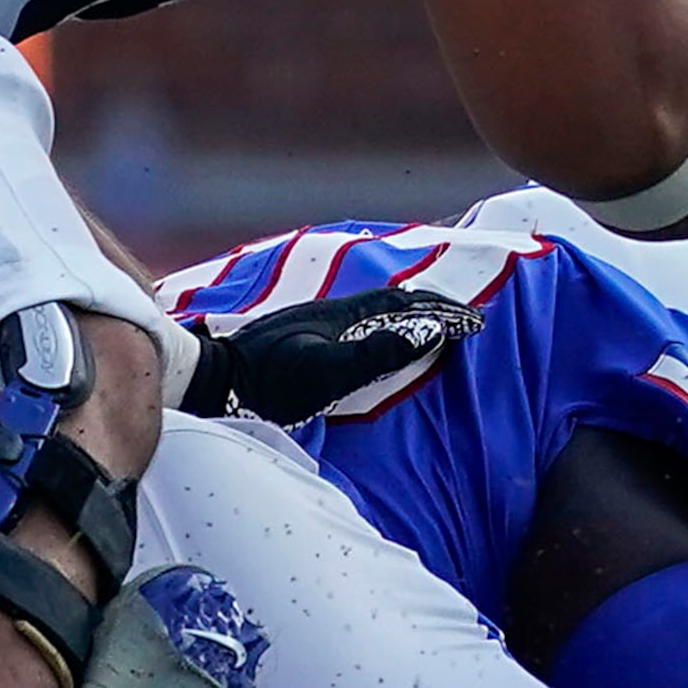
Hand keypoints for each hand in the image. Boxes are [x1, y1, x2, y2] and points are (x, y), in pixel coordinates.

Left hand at [179, 288, 483, 424]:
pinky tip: (374, 342)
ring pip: (372, 312)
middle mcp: (330, 314)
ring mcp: (314, 326)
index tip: (475, 321)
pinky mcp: (300, 341)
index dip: (441, 311)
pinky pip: (356, 327)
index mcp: (343, 315)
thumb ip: (378, 353)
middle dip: (429, 309)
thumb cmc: (269, 383)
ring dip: (405, 316)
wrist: (213, 385)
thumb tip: (430, 331)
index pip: (404, 305)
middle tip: (461, 318)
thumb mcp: (329, 371)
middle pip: (391, 303)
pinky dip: (381, 329)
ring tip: (428, 324)